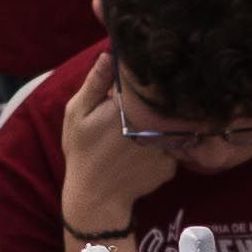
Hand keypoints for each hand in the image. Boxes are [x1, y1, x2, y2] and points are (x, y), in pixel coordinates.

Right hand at [55, 63, 177, 242]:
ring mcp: (166, 147)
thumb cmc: (82, 153)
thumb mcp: (77, 114)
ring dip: (164, 122)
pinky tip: (148, 150)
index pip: (146, 83)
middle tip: (136, 109)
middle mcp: (153, 125)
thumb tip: (109, 53)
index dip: (142, 79)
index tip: (140, 74)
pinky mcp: (172, 165)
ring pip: (171, 124)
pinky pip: (173, 146)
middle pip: (163, 103)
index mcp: (128, 108)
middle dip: (155, 100)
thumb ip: (95, 83)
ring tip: (146, 127)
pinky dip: (164, 145)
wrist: (96, 198)